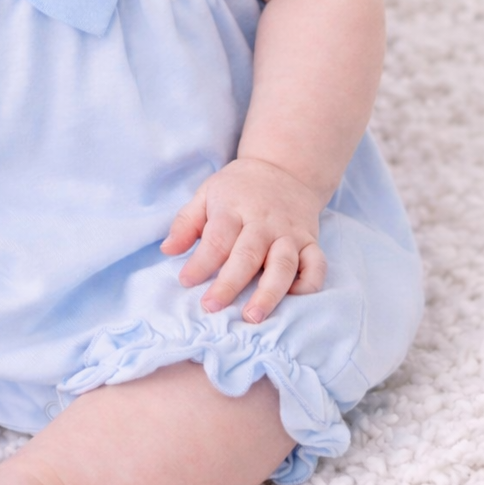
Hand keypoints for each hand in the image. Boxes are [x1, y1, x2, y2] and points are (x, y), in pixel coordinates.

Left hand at [160, 157, 326, 322]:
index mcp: (234, 208)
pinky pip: (316, 265)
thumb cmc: (238, 188)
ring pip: (283, 265)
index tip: (185, 281)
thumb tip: (167, 250)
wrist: (284, 168)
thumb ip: (186, 222)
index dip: (200, 262)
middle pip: (248, 255)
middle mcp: (264, 222)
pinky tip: (293, 300)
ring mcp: (290, 233)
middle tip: (211, 307)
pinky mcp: (311, 241)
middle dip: (229, 284)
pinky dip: (309, 284)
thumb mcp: (207, 193)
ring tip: (253, 316)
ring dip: (269, 293)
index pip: (217, 238)